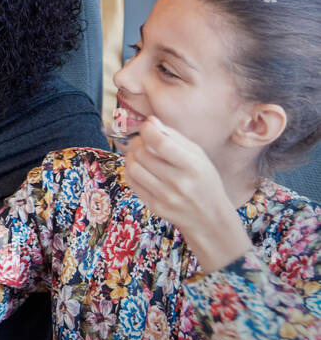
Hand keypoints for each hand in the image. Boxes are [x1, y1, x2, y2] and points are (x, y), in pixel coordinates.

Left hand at [123, 116, 252, 270]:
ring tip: (138, 153)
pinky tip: (138, 167)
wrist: (209, 218)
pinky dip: (130, 170)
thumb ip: (174, 137)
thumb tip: (151, 121)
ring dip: (131, 156)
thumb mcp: (198, 156)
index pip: (161, 144)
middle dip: (138, 142)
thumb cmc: (204, 181)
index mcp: (193, 167)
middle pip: (143, 154)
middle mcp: (179, 183)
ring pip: (134, 168)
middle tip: (141, 140)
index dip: (148, 131)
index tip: (146, 126)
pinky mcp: (155, 207)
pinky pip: (132, 183)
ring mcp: (165, 197)